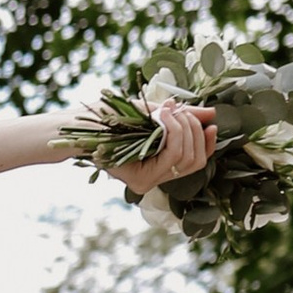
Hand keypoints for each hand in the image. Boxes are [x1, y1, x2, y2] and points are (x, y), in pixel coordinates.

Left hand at [99, 100, 215, 194]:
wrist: (81, 125)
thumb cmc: (112, 119)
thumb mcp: (153, 115)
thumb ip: (180, 118)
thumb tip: (211, 115)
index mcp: (159, 165)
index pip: (196, 160)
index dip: (207, 142)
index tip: (211, 122)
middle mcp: (155, 178)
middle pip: (195, 159)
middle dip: (194, 129)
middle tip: (180, 110)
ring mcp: (148, 182)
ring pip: (186, 157)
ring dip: (185, 128)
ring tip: (169, 111)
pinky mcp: (141, 181)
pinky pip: (172, 155)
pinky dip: (174, 132)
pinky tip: (164, 117)